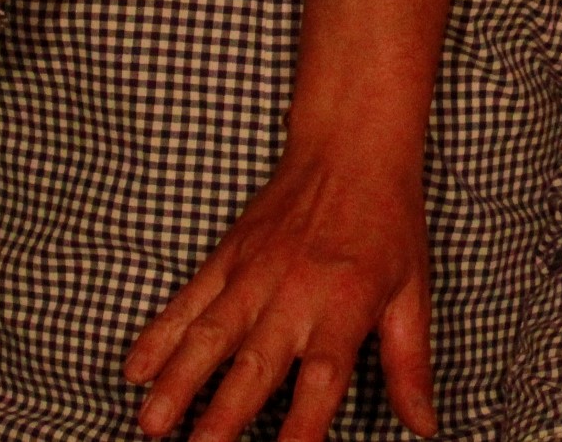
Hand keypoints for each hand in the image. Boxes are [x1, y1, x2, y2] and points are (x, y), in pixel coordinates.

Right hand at [121, 136, 431, 440]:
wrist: (351, 147)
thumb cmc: (388, 223)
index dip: (302, 427)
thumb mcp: (412, 293)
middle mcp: (295, 293)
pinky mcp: (228, 256)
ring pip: (209, 335)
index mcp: (345, 306)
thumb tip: (425, 426)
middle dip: (223, 415)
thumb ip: (410, 366)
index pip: (321, 380)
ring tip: (152, 425)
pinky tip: (135, 370)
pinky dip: (159, 334)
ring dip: (178, 381)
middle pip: (255, 364)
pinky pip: (187, 300)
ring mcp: (254, 273)